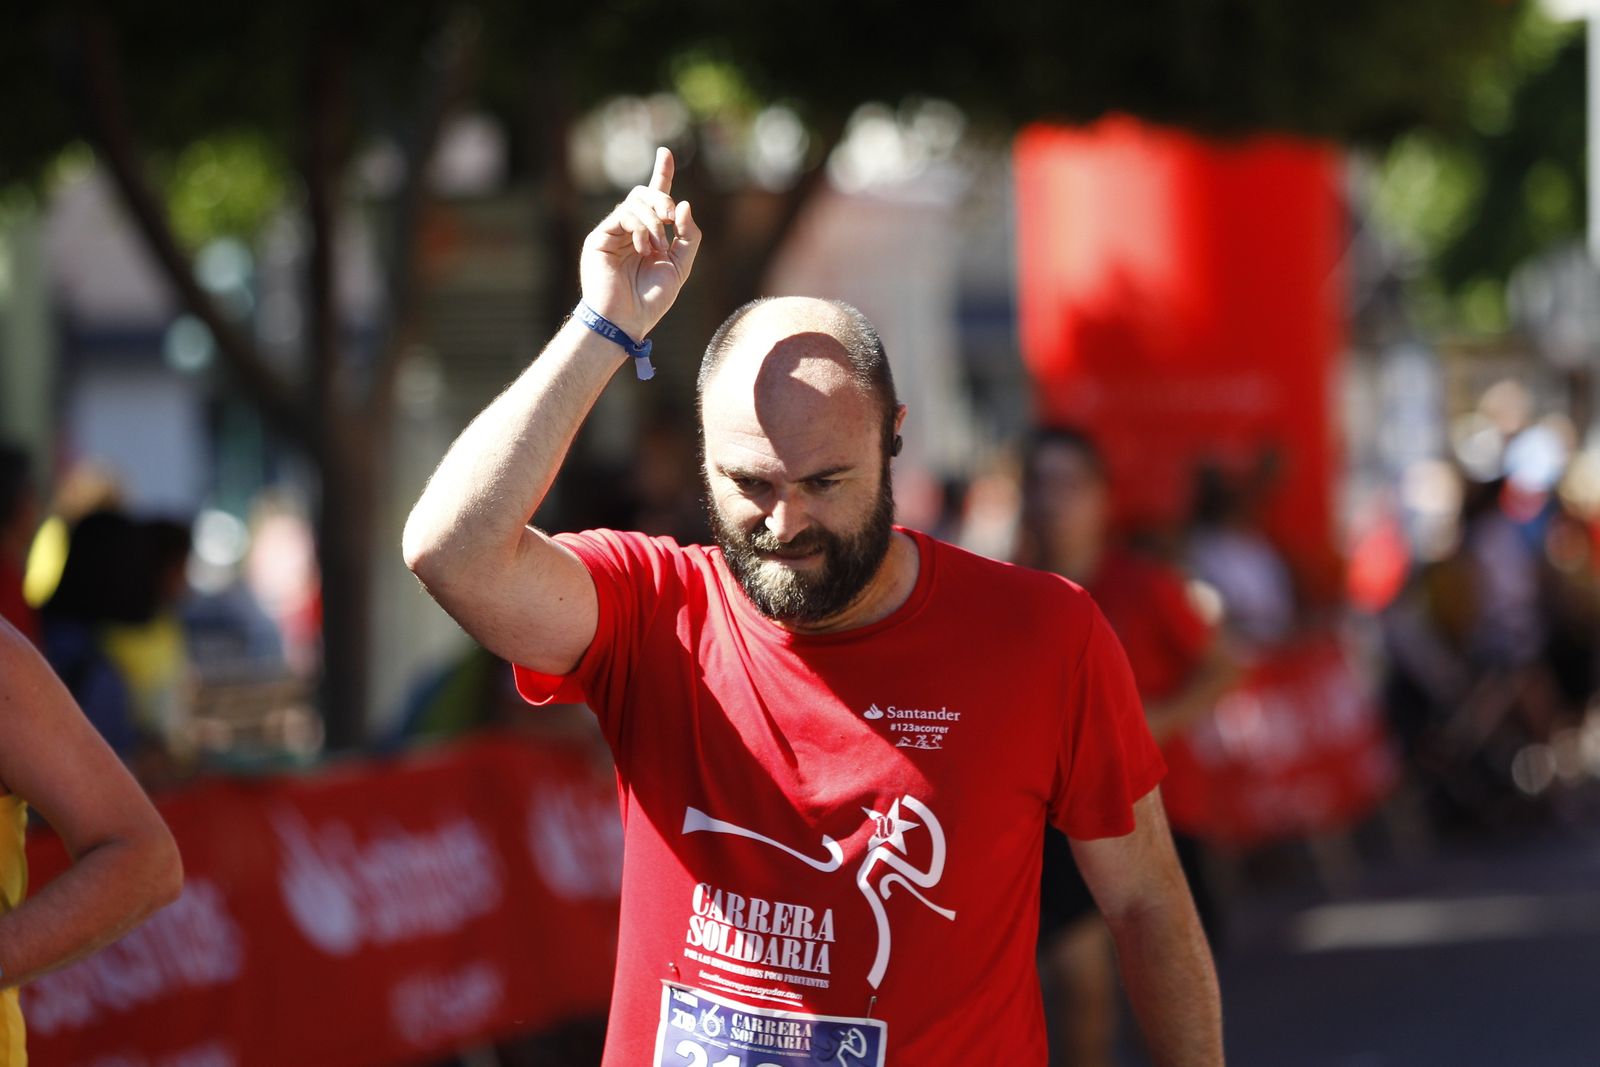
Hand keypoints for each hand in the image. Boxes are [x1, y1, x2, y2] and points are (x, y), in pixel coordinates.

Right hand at [579, 146, 700, 338]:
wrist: (626, 320)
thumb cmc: (651, 300)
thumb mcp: (681, 266)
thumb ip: (688, 236)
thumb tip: (683, 203)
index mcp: (648, 235)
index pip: (655, 198)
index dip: (661, 174)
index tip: (665, 152)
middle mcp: (629, 230)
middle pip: (644, 194)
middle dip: (662, 200)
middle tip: (672, 219)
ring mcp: (612, 232)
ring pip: (634, 201)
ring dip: (654, 220)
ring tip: (658, 247)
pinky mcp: (599, 238)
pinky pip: (623, 215)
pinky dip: (640, 228)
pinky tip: (643, 248)